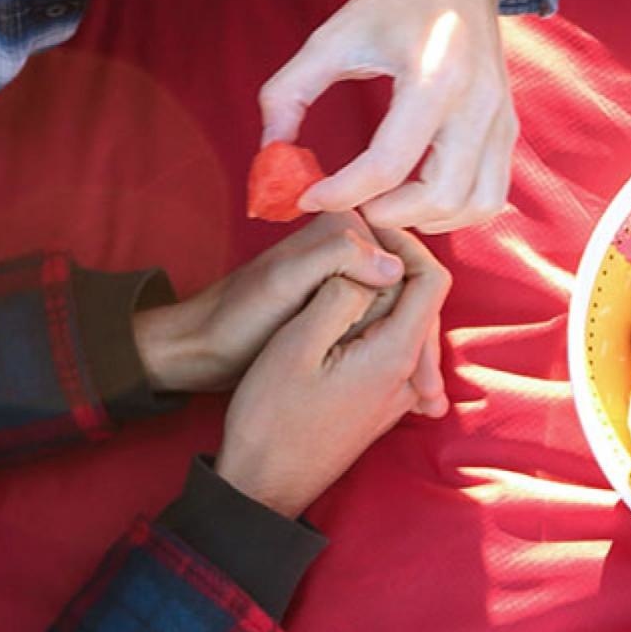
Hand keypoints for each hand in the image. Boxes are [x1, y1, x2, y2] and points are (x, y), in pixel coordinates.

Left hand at [133, 212, 444, 416]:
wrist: (200, 348)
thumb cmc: (236, 318)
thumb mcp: (283, 284)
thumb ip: (335, 259)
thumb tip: (395, 266)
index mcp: (343, 227)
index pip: (409, 261)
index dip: (424, 314)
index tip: (427, 363)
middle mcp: (350, 246)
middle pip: (408, 292)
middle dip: (424, 343)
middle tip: (430, 398)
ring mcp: (344, 278)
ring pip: (397, 313)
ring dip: (414, 356)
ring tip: (424, 404)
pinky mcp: (335, 305)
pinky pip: (379, 326)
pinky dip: (393, 357)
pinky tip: (404, 394)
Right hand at [215, 228, 451, 518]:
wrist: (261, 486)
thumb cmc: (269, 417)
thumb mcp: (295, 344)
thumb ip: (341, 296)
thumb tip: (376, 262)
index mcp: (395, 354)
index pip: (432, 279)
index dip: (404, 243)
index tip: (366, 228)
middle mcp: (410, 375)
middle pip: (422, 299)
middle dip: (390, 265)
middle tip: (345, 245)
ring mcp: (399, 393)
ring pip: (407, 321)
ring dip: (379, 294)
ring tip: (336, 277)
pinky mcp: (382, 403)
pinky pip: (394, 347)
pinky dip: (374, 321)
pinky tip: (340, 315)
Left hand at [258, 0, 515, 234]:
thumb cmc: (393, 1)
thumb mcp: (332, 37)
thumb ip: (289, 94)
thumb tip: (269, 156)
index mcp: (433, 77)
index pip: (388, 163)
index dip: (341, 192)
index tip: (308, 195)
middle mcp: (477, 104)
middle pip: (440, 196)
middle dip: (387, 213)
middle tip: (352, 202)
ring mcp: (500, 118)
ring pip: (475, 205)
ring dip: (426, 218)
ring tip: (386, 202)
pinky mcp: (508, 127)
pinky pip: (491, 193)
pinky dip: (455, 209)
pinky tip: (418, 194)